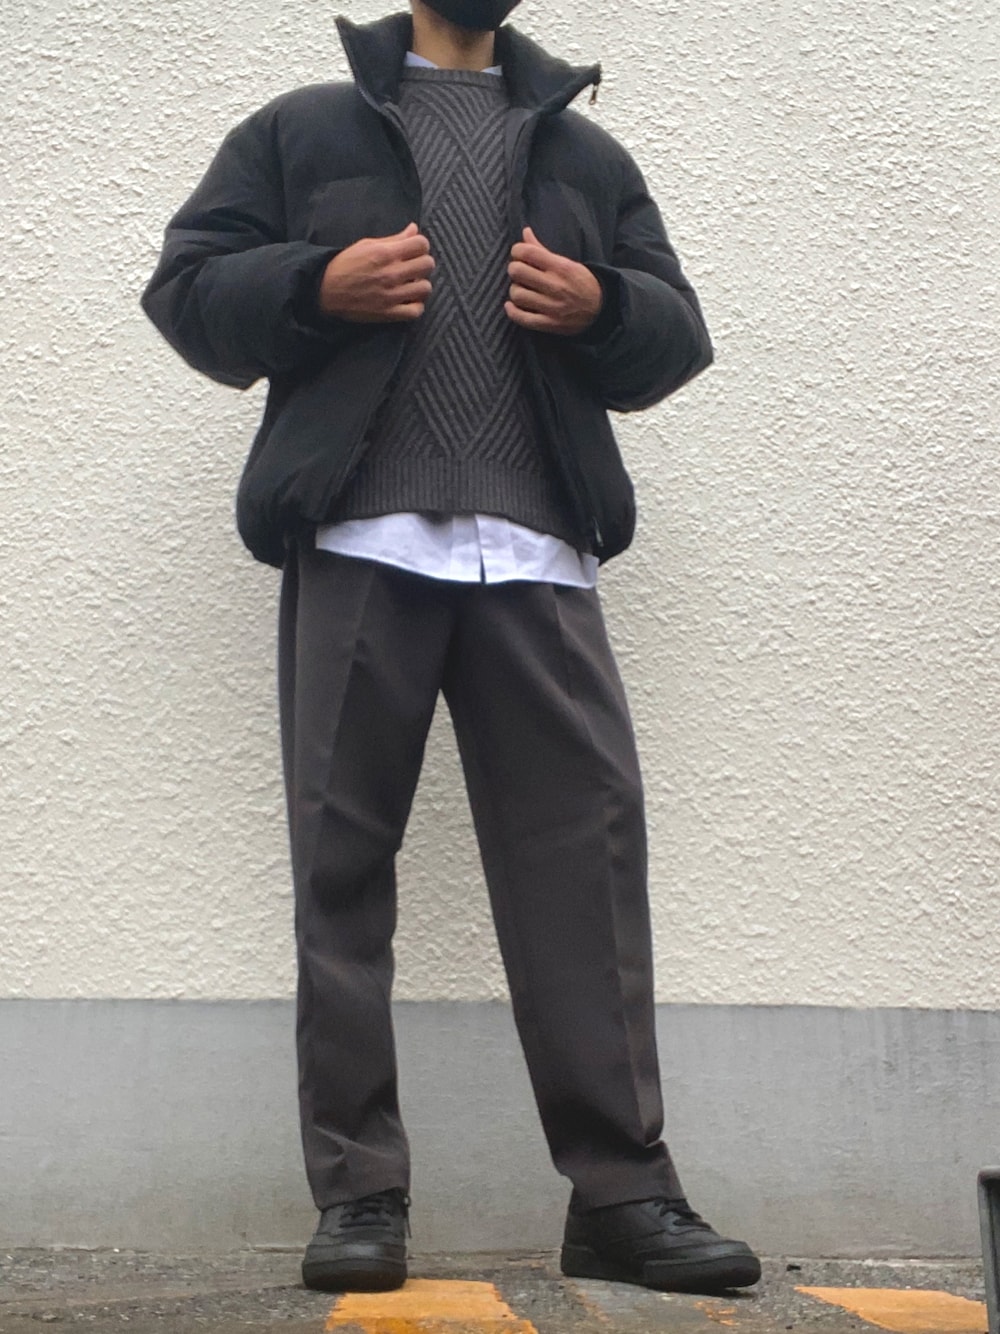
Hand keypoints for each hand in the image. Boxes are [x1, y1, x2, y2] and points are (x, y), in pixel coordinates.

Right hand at [318, 222, 434, 322]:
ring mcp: (391, 295)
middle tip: (413, 267)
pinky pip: (416, 311)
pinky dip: (416, 306)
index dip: (420, 245)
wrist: (325, 291)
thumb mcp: (367, 245)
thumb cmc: (345, 265)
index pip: (421, 244)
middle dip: (422, 263)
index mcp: (385, 253)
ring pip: (425, 288)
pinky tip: (409, 300)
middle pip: (427, 264)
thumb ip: (394, 239)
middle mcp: (391, 273)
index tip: (414, 250)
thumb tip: (414, 229)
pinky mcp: (388, 313)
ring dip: (421, 285)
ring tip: (411, 284)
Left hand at [505, 226, 602, 335]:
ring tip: (521, 289)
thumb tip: (525, 232)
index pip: (528, 252)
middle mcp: (555, 286)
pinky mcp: (549, 324)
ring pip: (517, 295)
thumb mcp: (567, 263)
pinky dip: (512, 312)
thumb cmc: (582, 283)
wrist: (602, 310)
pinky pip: (522, 318)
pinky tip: (511, 306)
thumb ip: (542, 249)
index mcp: (561, 267)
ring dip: (515, 290)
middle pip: (517, 272)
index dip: (517, 251)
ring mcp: (552, 307)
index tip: (518, 254)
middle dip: (514, 269)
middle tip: (519, 272)